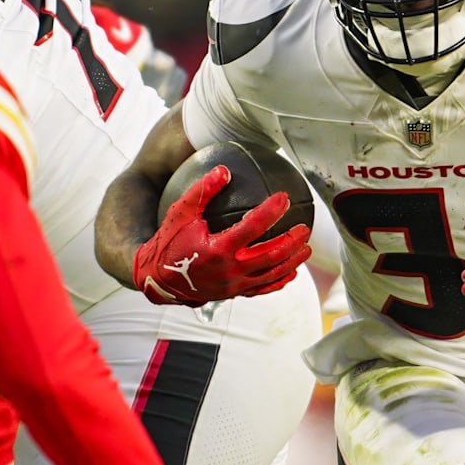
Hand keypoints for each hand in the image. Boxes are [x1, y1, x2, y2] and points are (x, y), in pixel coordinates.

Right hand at [133, 165, 310, 305]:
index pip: (253, 226)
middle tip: (304, 227)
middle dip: (291, 241)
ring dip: (292, 261)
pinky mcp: (233, 293)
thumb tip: (224, 170)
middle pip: (271, 255)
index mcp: (218, 248)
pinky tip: (290, 273)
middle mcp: (229, 269)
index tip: (284, 198)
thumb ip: (202, 190)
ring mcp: (233, 285)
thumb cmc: (169, 242)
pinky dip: (279, 281)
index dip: (271, 211)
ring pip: (271, 274)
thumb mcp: (181, 212)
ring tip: (306, 248)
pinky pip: (261, 289)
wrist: (158, 278)